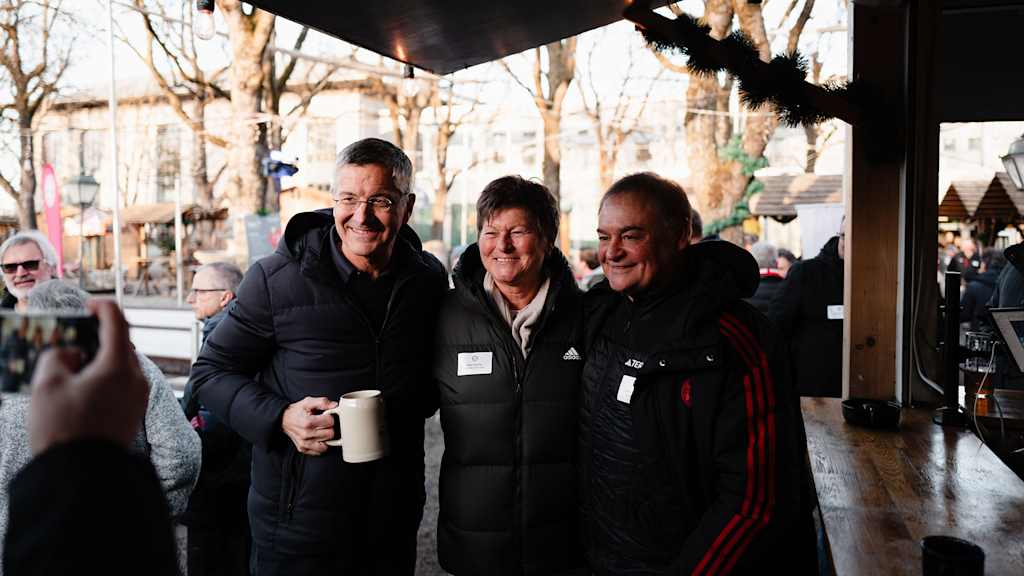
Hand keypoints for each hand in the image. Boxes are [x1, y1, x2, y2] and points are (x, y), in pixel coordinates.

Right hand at [29, 299, 148, 454]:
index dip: (100, 306)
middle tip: (70, 342)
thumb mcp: (46, 385)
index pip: (117, 320)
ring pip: (121, 364)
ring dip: (99, 359)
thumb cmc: (63, 429)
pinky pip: (122, 383)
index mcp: (120, 365)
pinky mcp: (134, 412)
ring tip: (70, 369)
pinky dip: (105, 377)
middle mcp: (137, 378)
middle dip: (96, 338)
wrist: (81, 476)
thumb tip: (73, 353)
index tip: (85, 306)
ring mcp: (139, 396)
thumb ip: (57, 355)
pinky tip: (81, 388)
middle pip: (120, 343)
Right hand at [281, 396, 336, 454]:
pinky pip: (320, 451)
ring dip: (325, 437)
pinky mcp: (303, 449)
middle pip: (330, 434)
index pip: (330, 422)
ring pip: (327, 445)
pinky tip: (317, 438)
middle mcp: (306, 434)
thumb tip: (334, 405)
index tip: (325, 416)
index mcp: (308, 422)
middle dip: (329, 428)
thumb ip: (322, 402)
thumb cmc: (297, 411)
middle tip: (322, 424)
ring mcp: (304, 443)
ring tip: (320, 431)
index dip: (330, 417)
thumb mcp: (308, 402)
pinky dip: (321, 445)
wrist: (284, 419)